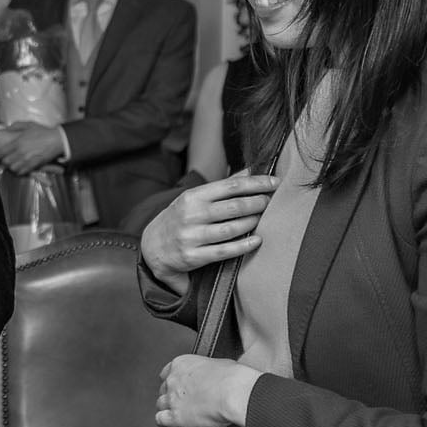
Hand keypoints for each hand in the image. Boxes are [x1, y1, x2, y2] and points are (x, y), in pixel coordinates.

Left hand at [0, 122, 65, 174]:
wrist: (57, 140)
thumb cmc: (43, 131)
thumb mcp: (28, 124)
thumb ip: (15, 126)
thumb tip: (6, 129)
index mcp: (18, 141)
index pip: (2, 152)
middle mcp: (21, 152)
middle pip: (6, 162)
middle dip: (4, 161)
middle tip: (5, 160)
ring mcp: (27, 159)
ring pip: (12, 168)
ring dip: (11, 167)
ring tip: (12, 164)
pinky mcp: (34, 165)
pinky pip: (22, 172)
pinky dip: (19, 171)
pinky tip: (20, 167)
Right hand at [139, 173, 278, 279]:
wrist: (152, 247)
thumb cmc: (180, 218)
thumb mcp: (194, 198)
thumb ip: (222, 186)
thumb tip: (250, 170)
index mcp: (193, 196)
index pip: (230, 185)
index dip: (256, 183)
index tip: (274, 182)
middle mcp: (191, 214)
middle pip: (234, 206)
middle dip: (257, 203)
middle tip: (270, 202)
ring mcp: (192, 236)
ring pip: (231, 229)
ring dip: (252, 222)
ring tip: (263, 218)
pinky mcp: (194, 256)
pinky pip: (225, 251)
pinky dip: (244, 245)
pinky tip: (257, 240)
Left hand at [155, 354, 260, 426]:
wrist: (234, 393)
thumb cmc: (232, 378)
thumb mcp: (218, 364)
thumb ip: (207, 370)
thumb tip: (212, 375)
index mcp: (181, 364)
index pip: (167, 373)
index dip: (173, 382)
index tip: (179, 387)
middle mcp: (173, 380)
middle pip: (163, 389)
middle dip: (172, 395)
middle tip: (182, 401)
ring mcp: (172, 398)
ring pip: (160, 404)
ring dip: (168, 408)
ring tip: (177, 413)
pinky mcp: (175, 417)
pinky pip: (160, 419)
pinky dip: (164, 422)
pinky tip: (169, 423)